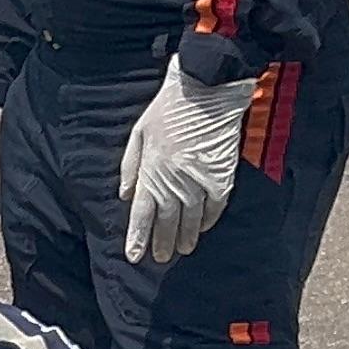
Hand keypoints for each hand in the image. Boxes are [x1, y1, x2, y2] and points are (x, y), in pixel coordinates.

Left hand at [115, 59, 256, 264]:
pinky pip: (215, 206)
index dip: (138, 237)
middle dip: (161, 242)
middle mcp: (175, 182)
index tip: (134, 255)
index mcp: (152, 171)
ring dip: (185, 237)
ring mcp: (200, 181)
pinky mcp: (222, 176)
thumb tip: (127, 195)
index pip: (142, 213)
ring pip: (192, 219)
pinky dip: (209, 220)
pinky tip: (204, 228)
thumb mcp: (139, 133)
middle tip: (160, 258)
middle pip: (167, 221)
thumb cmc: (168, 108)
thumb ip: (131, 167)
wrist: (207, 90)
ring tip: (181, 250)